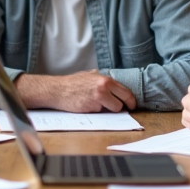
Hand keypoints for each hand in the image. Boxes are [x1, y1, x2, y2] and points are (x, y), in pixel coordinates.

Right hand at [18, 71, 136, 111]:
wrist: (57, 90)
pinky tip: (87, 106)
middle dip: (122, 107)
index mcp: (105, 80)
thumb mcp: (89, 75)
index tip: (132, 105)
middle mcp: (103, 89)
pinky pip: (100, 113)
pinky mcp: (90, 109)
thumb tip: (113, 84)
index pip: (126, 92)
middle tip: (121, 108)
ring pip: (112, 110)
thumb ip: (102, 79)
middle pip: (122, 104)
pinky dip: (96, 111)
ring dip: (107, 109)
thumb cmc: (72, 83)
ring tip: (96, 104)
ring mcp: (97, 100)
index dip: (131, 101)